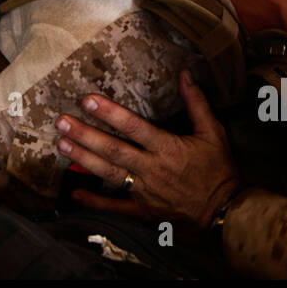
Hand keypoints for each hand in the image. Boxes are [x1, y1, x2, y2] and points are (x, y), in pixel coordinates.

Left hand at [55, 70, 238, 231]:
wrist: (225, 214)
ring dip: (83, 159)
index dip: (110, 113)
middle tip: (62, 121)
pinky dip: (94, 202)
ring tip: (61, 144)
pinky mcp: (143, 211)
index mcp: (167, 148)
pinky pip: (115, 208)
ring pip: (109, 173)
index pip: (134, 127)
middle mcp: (152, 169)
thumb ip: (197, 103)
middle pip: (114, 149)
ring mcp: (145, 192)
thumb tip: (185, 73)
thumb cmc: (219, 171)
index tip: (88, 99)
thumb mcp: (213, 133)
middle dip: (85, 134)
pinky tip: (74, 193)